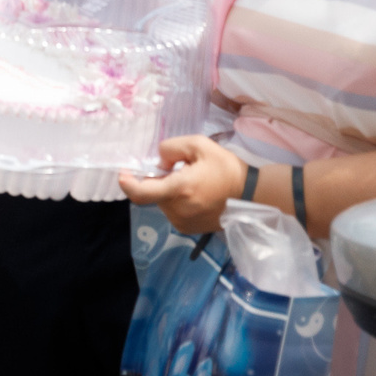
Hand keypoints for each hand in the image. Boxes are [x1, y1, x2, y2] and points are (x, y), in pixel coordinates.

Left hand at [116, 135, 245, 234]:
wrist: (252, 195)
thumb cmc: (227, 169)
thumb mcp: (200, 146)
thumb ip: (172, 148)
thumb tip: (159, 161)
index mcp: (179, 190)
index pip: (140, 193)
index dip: (127, 183)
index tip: (124, 172)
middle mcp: (177, 210)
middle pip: (153, 194)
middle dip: (159, 180)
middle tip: (180, 170)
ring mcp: (182, 223)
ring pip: (163, 202)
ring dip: (169, 191)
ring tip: (193, 183)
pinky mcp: (189, 229)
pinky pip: (172, 211)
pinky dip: (177, 201)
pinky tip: (196, 195)